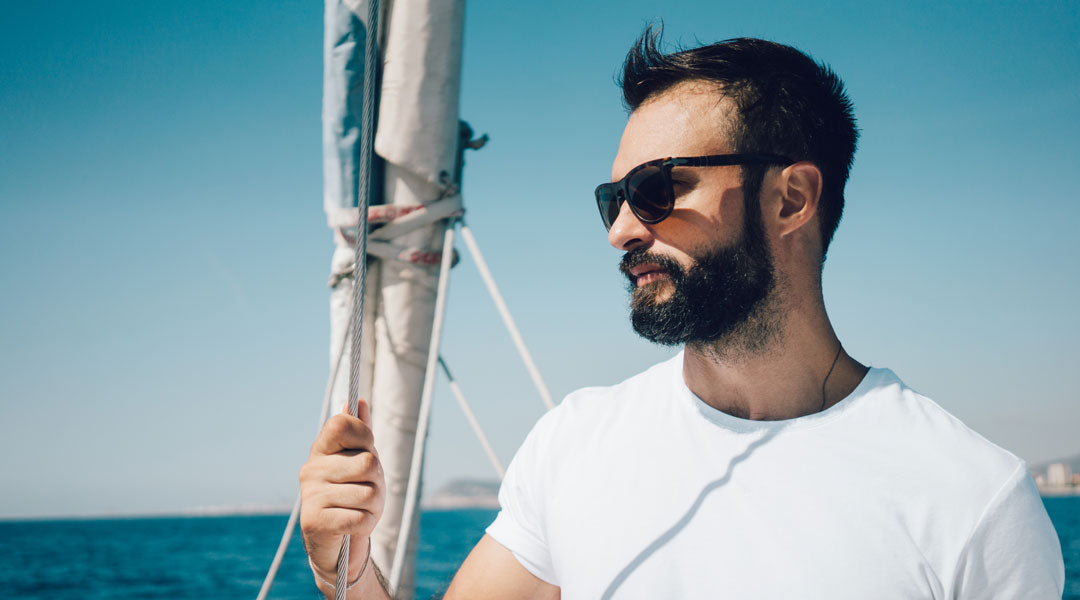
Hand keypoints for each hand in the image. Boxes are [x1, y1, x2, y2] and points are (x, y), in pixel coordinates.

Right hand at [299, 399, 384, 584]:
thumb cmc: (354, 497)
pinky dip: (367, 524)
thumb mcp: (362, 463)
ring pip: (369, 492)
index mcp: (321, 450)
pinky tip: (355, 525)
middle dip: (378, 480)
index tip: (367, 450)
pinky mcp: (314, 522)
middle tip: (367, 492)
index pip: (342, 424)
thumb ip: (360, 434)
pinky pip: (361, 517)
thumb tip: (357, 401)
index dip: (364, 436)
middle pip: (368, 462)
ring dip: (375, 506)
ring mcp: (310, 495)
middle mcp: (310, 469)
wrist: (338, 545)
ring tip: (360, 509)